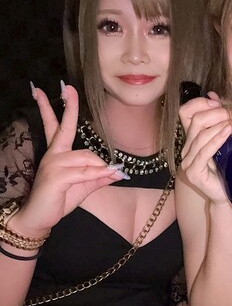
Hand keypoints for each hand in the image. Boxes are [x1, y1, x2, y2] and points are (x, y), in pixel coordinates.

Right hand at [9, 84, 124, 237]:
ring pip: (86, 158)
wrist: (40, 218)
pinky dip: (96, 174)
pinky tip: (104, 176)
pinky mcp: (55, 176)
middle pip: (64, 127)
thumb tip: (119, 171)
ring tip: (102, 177)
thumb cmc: (60, 199)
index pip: (58, 126)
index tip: (61, 90)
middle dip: (68, 106)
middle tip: (67, 87)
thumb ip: (99, 176)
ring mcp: (53, 164)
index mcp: (59, 153)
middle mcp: (54, 154)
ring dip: (98, 169)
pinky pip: (84, 172)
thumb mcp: (84, 186)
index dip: (58, 109)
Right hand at [179, 92, 231, 203]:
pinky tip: (229, 131)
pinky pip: (205, 150)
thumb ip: (218, 119)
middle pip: (196, 121)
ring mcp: (187, 162)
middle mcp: (186, 149)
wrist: (229, 194)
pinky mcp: (193, 172)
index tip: (219, 103)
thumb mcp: (225, 139)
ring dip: (221, 125)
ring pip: (201, 135)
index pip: (185, 112)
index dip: (200, 103)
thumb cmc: (228, 167)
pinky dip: (218, 138)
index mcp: (190, 139)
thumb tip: (213, 95)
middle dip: (217, 113)